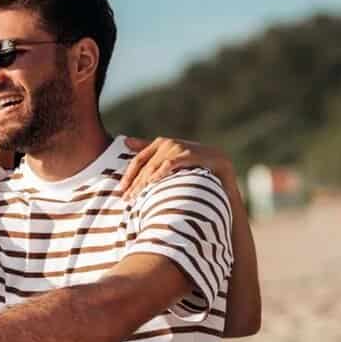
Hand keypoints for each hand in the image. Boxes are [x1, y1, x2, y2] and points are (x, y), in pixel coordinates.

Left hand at [118, 136, 233, 200]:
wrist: (220, 163)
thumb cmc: (192, 161)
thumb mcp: (169, 156)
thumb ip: (148, 148)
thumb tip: (125, 141)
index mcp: (160, 143)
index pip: (138, 160)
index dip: (128, 176)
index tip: (120, 191)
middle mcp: (167, 143)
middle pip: (144, 166)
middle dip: (134, 184)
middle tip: (126, 200)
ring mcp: (177, 147)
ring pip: (153, 167)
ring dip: (143, 184)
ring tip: (136, 197)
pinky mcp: (188, 154)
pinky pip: (169, 165)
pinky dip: (159, 173)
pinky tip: (152, 184)